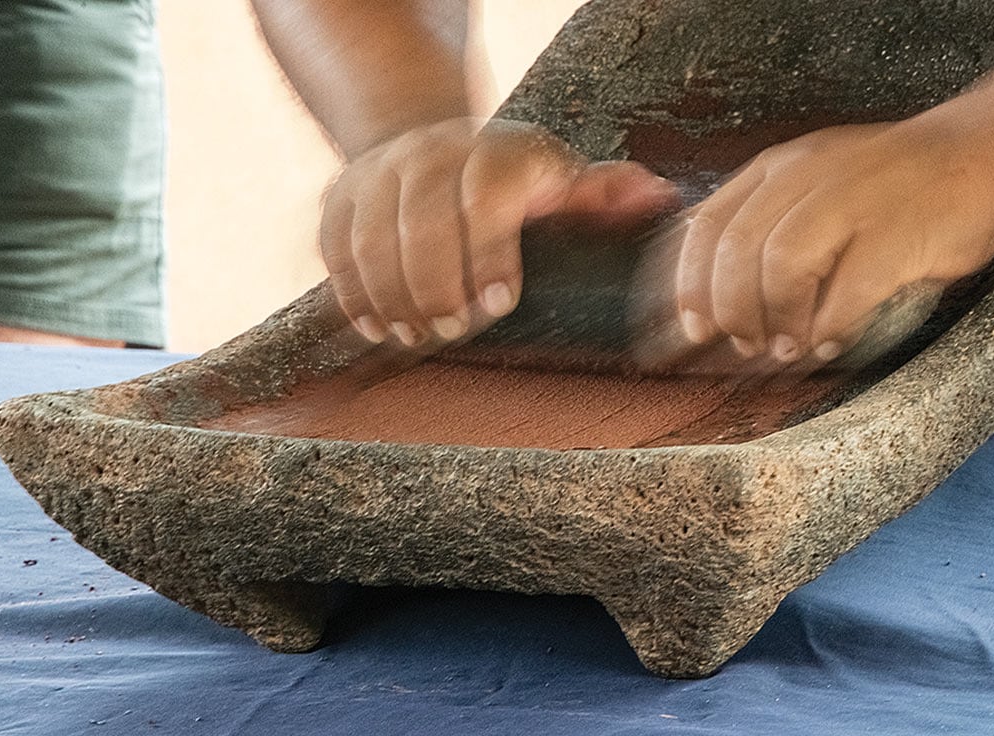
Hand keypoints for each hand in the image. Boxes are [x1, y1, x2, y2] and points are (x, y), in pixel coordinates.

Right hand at [320, 117, 679, 345]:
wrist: (428, 142)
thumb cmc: (510, 180)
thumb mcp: (560, 179)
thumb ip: (603, 195)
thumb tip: (658, 198)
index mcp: (498, 152)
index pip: (486, 195)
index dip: (489, 251)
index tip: (499, 304)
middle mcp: (434, 152)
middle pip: (422, 219)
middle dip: (436, 282)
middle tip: (452, 329)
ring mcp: (381, 172)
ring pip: (372, 234)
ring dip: (391, 293)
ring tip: (413, 336)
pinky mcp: (342, 195)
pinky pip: (335, 244)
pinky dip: (351, 290)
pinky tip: (374, 325)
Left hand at [659, 118, 993, 363]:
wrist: (974, 154)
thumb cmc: (884, 185)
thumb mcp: (808, 185)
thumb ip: (761, 225)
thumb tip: (715, 297)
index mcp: (775, 169)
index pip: (708, 225)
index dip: (691, 284)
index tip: (694, 327)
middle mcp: (805, 176)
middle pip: (739, 250)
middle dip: (733, 310)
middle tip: (747, 344)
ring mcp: (851, 200)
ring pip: (782, 266)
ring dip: (779, 319)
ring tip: (787, 347)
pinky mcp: (894, 233)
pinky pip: (846, 290)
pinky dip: (831, 326)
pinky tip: (830, 339)